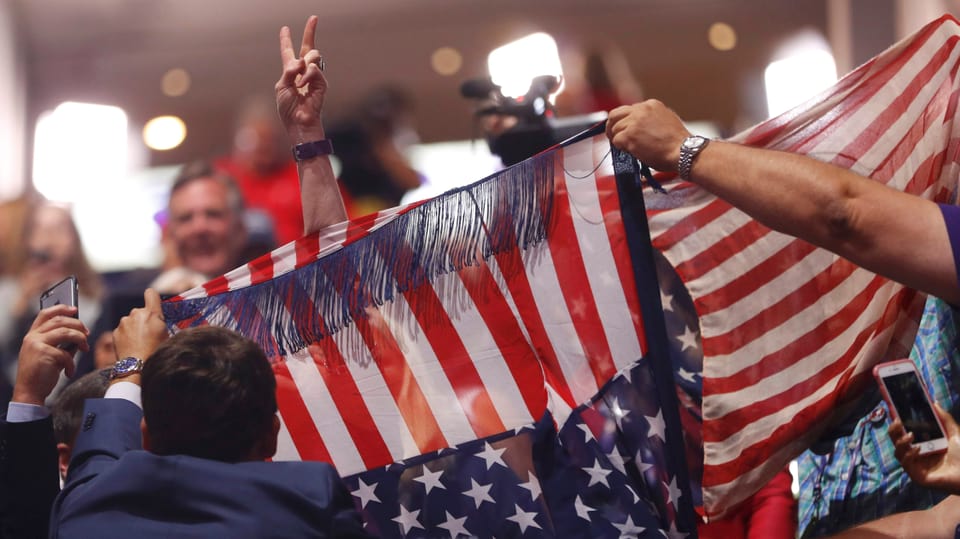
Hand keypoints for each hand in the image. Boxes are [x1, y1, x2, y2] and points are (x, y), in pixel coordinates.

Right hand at [12, 304, 88, 404]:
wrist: (29, 392)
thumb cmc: (41, 374)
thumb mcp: (49, 354)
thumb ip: (61, 343)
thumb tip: (81, 334)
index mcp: (32, 335)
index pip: (45, 314)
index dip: (61, 308)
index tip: (75, 309)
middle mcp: (32, 337)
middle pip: (59, 321)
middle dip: (77, 325)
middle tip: (87, 333)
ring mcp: (36, 344)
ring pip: (65, 332)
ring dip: (80, 339)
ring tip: (85, 348)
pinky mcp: (43, 353)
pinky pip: (66, 353)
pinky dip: (71, 364)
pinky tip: (69, 372)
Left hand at [113, 289, 167, 363]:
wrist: (137, 367)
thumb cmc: (156, 352)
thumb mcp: (167, 336)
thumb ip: (161, 322)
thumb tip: (159, 319)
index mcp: (152, 313)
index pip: (151, 293)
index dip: (153, 298)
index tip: (154, 306)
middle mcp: (136, 314)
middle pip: (141, 311)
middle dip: (145, 319)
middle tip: (150, 334)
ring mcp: (124, 323)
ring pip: (131, 320)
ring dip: (135, 327)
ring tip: (140, 343)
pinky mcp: (115, 332)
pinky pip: (123, 329)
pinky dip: (127, 335)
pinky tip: (132, 346)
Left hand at [275, 15, 326, 141]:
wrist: (298, 122)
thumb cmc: (288, 108)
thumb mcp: (282, 87)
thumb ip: (289, 71)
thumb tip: (301, 62)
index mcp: (290, 72)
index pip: (288, 52)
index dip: (286, 39)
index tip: (285, 28)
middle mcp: (303, 72)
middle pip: (308, 47)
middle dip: (310, 31)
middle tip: (314, 17)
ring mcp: (313, 77)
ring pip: (313, 55)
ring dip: (305, 61)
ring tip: (300, 77)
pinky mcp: (321, 83)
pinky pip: (314, 70)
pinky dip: (306, 76)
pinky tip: (303, 85)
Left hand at [606, 99, 690, 171]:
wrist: (684, 152)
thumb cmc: (678, 143)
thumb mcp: (666, 121)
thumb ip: (650, 120)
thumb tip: (638, 127)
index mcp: (651, 105)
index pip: (628, 109)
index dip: (624, 121)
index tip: (624, 128)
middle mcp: (641, 110)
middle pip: (616, 114)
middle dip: (612, 126)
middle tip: (614, 136)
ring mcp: (634, 122)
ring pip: (615, 129)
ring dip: (617, 139)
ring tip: (625, 147)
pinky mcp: (629, 135)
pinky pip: (616, 140)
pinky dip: (619, 147)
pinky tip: (629, 151)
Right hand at [890, 402, 959, 493]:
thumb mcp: (954, 433)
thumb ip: (944, 418)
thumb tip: (934, 403)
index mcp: (924, 445)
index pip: (904, 434)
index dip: (897, 425)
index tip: (895, 414)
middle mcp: (918, 456)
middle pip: (897, 442)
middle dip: (894, 431)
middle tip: (898, 422)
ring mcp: (917, 467)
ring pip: (898, 453)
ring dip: (901, 442)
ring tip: (910, 435)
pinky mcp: (918, 477)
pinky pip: (906, 464)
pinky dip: (909, 455)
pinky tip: (918, 449)